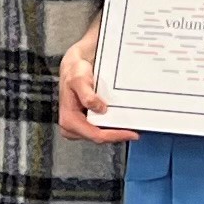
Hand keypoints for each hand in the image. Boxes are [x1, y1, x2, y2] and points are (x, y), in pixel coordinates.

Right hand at [57, 27, 136, 144]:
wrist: (74, 67)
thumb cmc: (74, 72)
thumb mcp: (79, 80)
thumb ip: (87, 95)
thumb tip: (99, 108)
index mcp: (69, 120)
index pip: (95, 134)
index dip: (114, 135)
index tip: (131, 133)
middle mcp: (72, 126)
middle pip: (99, 137)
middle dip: (116, 134)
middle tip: (134, 130)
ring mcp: (78, 126)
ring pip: (101, 134)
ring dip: (115, 130)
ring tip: (129, 125)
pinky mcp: (84, 123)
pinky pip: (100, 129)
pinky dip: (111, 125)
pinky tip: (120, 120)